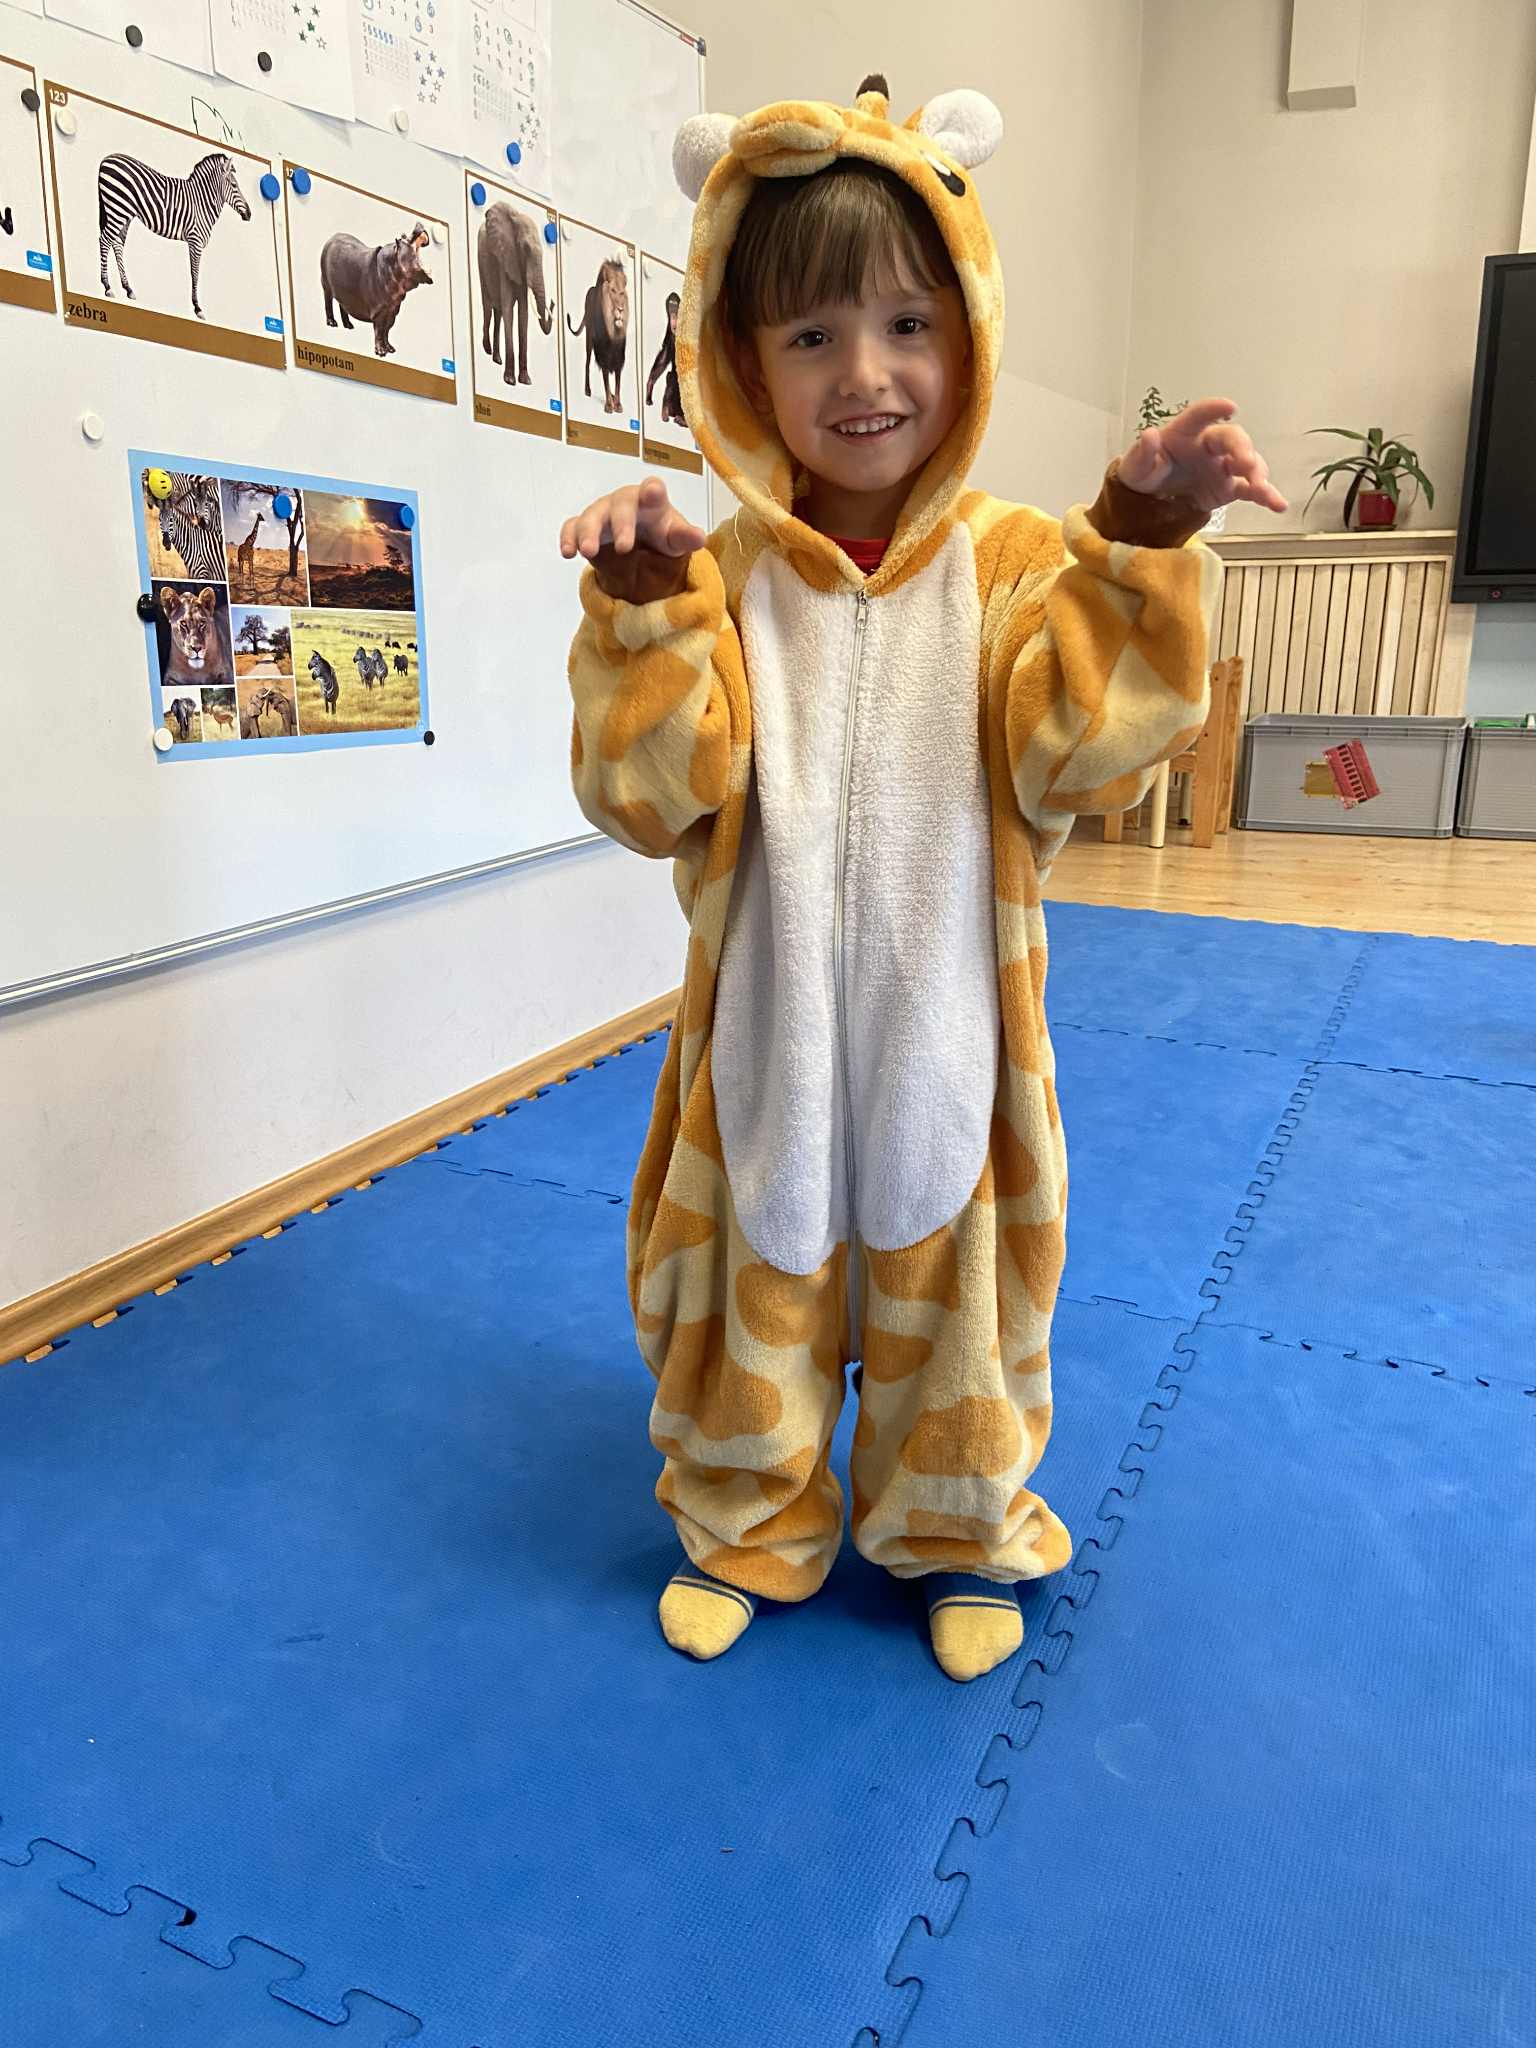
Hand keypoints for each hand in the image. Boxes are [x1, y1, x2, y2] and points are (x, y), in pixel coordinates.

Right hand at [559, 477, 707, 602]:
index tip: (652, 493)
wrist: (642, 540)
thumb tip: (700, 538)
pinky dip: (568, 537)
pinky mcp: (585, 526)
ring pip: (592, 515)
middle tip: (623, 548)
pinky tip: (568, 553)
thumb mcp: (675, 538)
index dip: (652, 490)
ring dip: (588, 532)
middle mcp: (624, 502)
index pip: (653, 490)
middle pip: (620, 505)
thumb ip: (685, 537)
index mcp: (651, 501)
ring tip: (587, 552)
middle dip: (621, 525)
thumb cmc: (660, 532)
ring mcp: (602, 512)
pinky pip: (572, 526)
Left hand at [1119, 398, 1287, 515]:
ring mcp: (1223, 465)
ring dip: (1257, 473)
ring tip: (1260, 488)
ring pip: (1247, 462)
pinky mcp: (1229, 487)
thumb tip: (1149, 435)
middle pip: (1232, 439)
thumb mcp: (1135, 466)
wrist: (1150, 499)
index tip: (1230, 407)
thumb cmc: (1145, 472)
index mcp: (1186, 433)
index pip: (1200, 415)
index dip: (1214, 410)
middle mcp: (1209, 445)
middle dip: (1241, 448)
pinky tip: (1278, 505)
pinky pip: (1251, 489)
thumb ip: (1142, 452)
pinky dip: (1266, 496)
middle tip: (1245, 463)